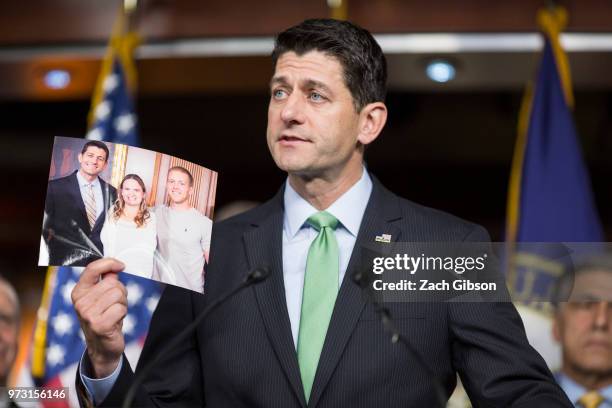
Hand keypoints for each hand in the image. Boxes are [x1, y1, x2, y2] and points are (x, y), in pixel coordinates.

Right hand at [72, 258, 126, 377]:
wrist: (101, 347)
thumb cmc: (104, 318)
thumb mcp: (102, 297)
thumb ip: (106, 281)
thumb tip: (114, 267)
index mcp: (79, 292)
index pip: (92, 268)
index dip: (109, 263)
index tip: (120, 266)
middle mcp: (80, 302)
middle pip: (112, 283)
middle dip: (120, 292)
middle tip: (114, 304)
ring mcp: (88, 314)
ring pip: (118, 294)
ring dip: (122, 303)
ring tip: (114, 313)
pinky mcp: (99, 325)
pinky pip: (121, 308)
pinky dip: (123, 313)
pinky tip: (115, 321)